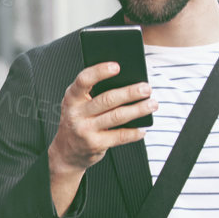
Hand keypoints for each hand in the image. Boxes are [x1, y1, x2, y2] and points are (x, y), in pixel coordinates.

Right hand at [47, 63, 156, 177]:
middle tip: (146, 88)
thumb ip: (93, 93)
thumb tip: (126, 82)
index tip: (117, 66)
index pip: (84, 80)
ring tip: (152, 104)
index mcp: (72, 97)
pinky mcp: (95, 144)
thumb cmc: (78, 120)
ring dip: (138, 109)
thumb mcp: (78, 104)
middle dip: (130, 92)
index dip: (100, 72)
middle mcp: (77, 113)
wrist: (66, 151)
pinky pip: (120, 136)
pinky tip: (143, 128)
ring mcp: (85, 130)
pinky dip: (134, 132)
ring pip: (117, 116)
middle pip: (107, 99)